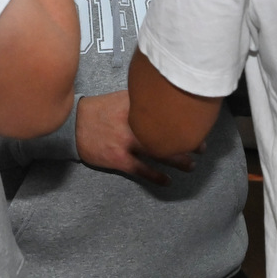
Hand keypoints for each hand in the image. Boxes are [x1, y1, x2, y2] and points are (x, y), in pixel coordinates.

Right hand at [77, 90, 196, 185]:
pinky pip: (142, 170)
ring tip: (191, 165)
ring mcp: (126, 142)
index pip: (166, 110)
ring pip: (158, 152)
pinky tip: (168, 181)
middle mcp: (133, 122)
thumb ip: (142, 98)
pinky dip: (156, 176)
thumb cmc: (101, 110)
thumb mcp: (122, 97)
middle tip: (202, 147)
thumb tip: (167, 96)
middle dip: (186, 141)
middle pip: (166, 132)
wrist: (74, 125)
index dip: (185, 118)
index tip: (199, 123)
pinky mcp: (119, 158)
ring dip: (177, 160)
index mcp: (136, 105)